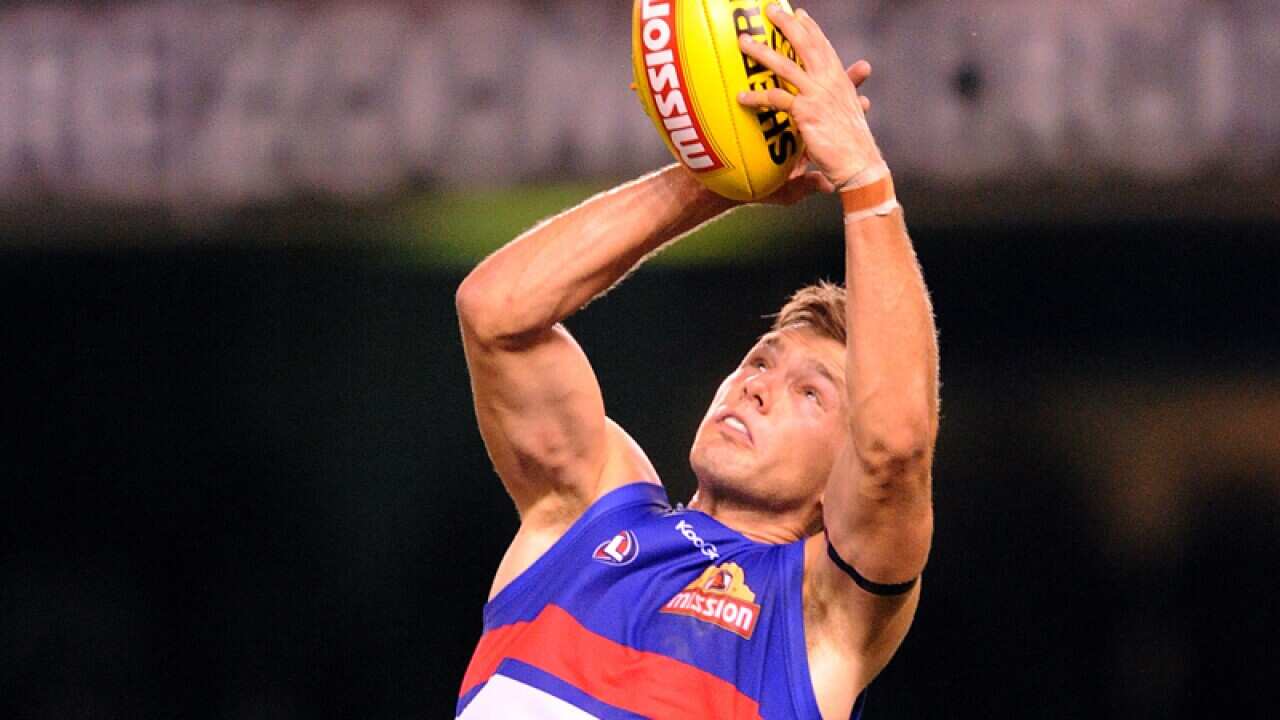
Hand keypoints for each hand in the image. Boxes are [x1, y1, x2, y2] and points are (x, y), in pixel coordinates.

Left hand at [737, 4, 884, 188]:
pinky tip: (741, 97)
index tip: (798, 13)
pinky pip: (776, 98)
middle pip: (806, 45)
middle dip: (787, 24)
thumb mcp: (849, 115)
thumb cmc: (852, 146)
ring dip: (762, 52)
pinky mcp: (806, 112)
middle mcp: (830, 82)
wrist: (859, 165)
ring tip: (744, 42)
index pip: (823, 47)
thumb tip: (851, 97)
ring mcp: (818, 95)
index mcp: (840, 80)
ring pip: (785, 66)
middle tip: (770, 10)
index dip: (810, 29)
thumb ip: (844, 100)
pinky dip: (757, 98)